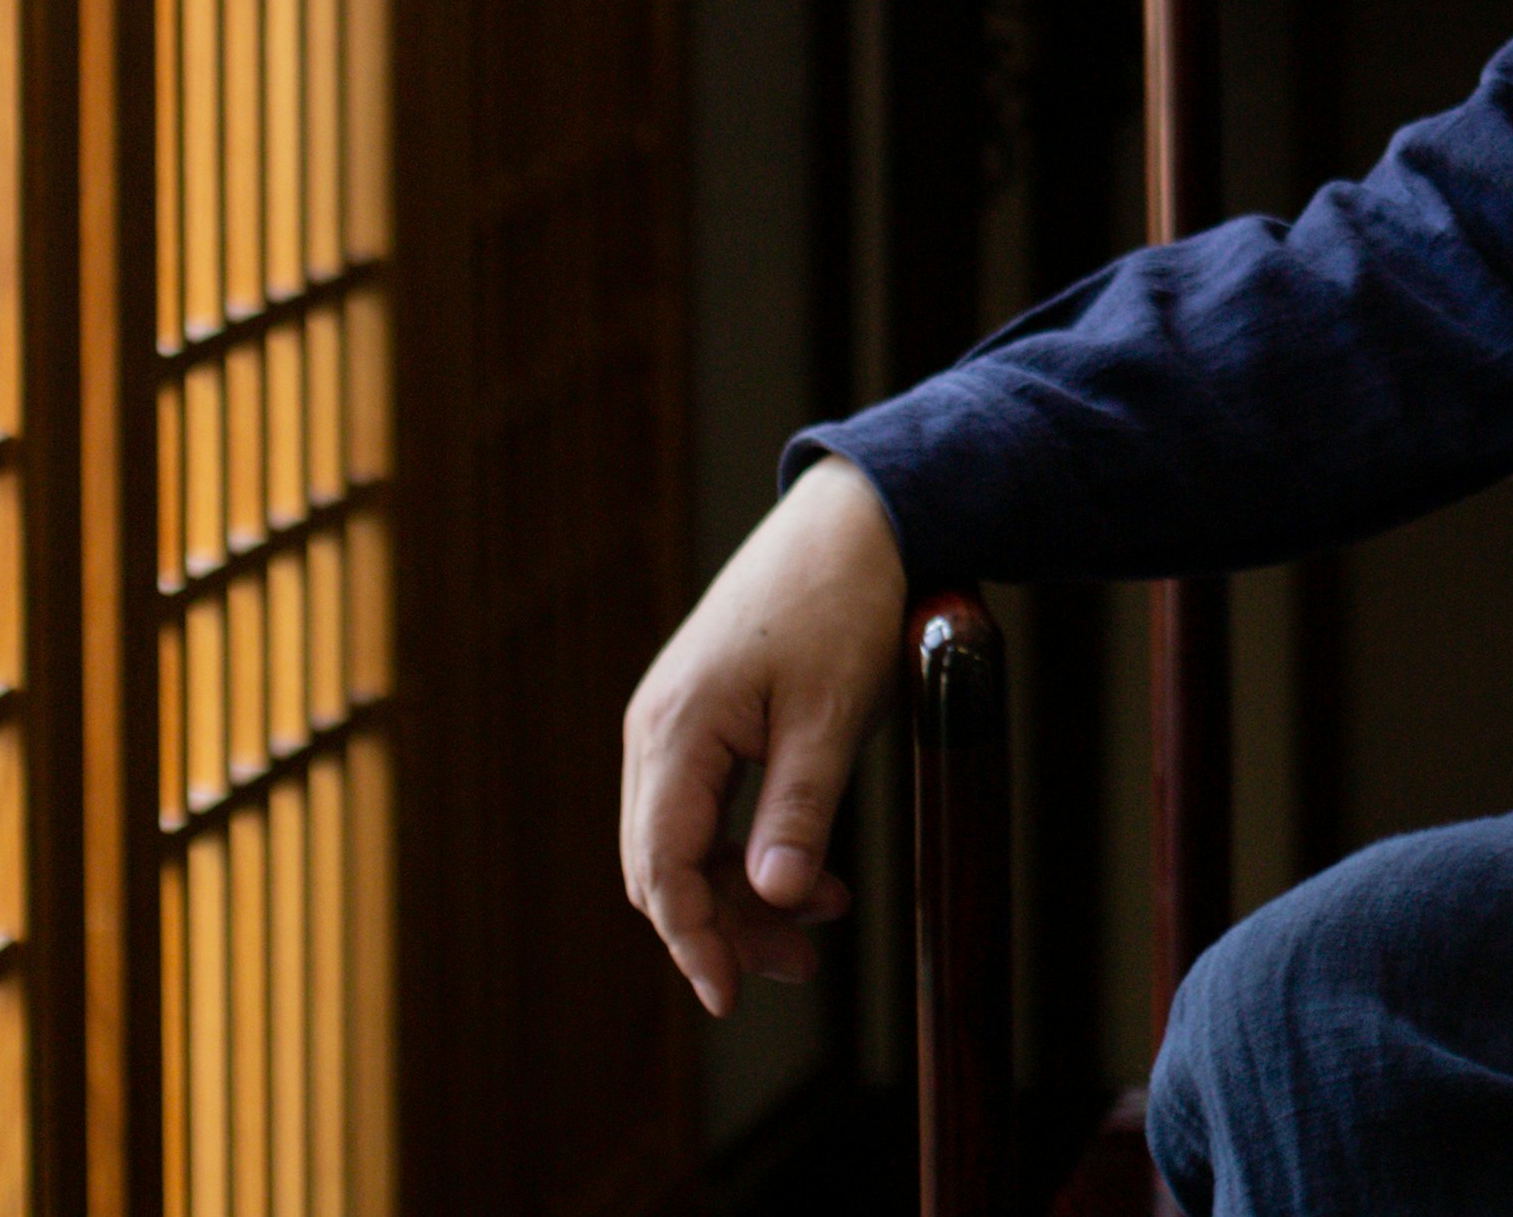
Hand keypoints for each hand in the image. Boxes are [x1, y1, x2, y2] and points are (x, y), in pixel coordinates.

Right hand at [617, 455, 908, 1011]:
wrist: (855, 518)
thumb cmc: (843, 605)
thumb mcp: (833, 715)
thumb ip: (800, 809)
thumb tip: (772, 899)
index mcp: (676, 731)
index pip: (664, 868)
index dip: (695, 939)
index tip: (731, 995)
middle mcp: (658, 730)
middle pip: (665, 864)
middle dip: (725, 925)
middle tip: (800, 964)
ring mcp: (676, 720)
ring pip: (686, 840)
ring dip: (743, 890)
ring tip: (821, 919)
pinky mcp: (705, 713)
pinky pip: (707, 805)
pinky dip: (750, 846)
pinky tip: (810, 868)